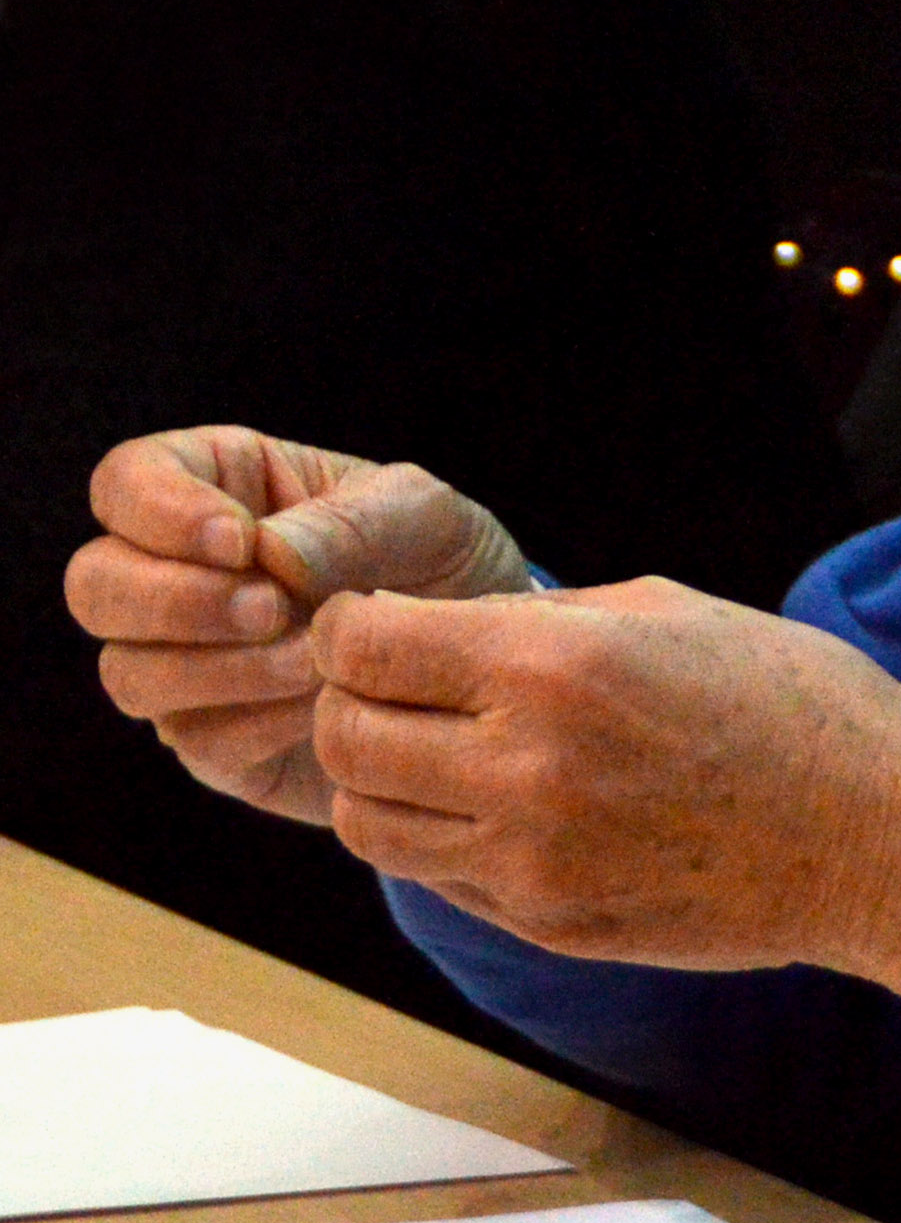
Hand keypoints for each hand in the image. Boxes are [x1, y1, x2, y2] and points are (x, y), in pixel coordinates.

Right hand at [65, 427, 532, 823]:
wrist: (485, 671)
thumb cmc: (443, 562)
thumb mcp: (422, 516)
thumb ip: (347, 524)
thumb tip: (263, 554)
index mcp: (220, 486)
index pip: (126, 483)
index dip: (159, 512)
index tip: (241, 541)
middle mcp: (181, 574)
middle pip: (93, 584)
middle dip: (173, 600)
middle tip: (272, 609)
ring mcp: (186, 662)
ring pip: (127, 671)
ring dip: (219, 668)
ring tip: (314, 660)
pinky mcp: (214, 739)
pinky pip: (194, 737)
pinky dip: (258, 720)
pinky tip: (322, 705)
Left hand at [307, 576, 900, 1003]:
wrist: (875, 833)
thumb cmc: (787, 699)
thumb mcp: (663, 609)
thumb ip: (536, 619)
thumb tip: (437, 629)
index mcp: (553, 666)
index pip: (364, 646)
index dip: (345, 626)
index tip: (368, 621)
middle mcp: (524, 768)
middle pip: (343, 739)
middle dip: (347, 700)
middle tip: (390, 685)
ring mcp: (531, 862)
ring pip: (366, 825)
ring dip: (377, 780)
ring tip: (431, 752)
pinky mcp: (547, 924)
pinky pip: (436, 878)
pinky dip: (437, 838)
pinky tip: (493, 803)